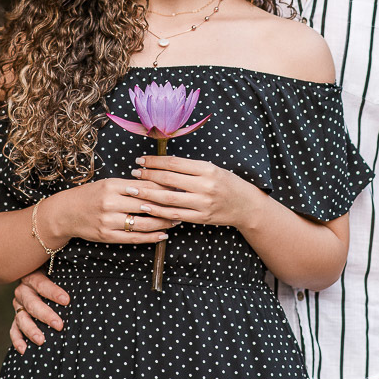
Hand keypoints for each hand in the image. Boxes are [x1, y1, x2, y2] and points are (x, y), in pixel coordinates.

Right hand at [10, 270, 67, 353]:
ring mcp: (18, 306)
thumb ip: (67, 273)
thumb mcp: (58, 270)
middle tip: (59, 325)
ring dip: (31, 330)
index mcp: (32, 277)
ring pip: (21, 318)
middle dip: (46, 315)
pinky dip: (18, 340)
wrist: (34, 275)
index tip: (67, 301)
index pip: (42, 284)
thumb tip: (86, 277)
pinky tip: (24, 350)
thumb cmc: (54, 275)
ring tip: (41, 340)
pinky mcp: (16, 319)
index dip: (53, 292)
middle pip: (32, 304)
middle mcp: (23, 292)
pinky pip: (14, 330)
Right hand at [46, 176, 175, 245]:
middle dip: (167, 205)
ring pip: (142, 223)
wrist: (66, 213)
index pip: (143, 186)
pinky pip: (134, 238)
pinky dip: (150, 237)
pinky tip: (163, 235)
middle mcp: (110, 203)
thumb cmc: (90, 195)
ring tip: (176, 220)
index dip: (163, 188)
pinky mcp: (107, 236)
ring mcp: (108, 221)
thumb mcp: (107, 184)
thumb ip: (129, 185)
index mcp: (112, 185)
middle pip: (146, 204)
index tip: (178, 188)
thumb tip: (158, 183)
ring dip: (162, 223)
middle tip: (183, 204)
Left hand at [130, 154, 257, 229]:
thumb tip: (161, 163)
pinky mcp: (201, 218)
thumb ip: (190, 167)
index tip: (141, 160)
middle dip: (147, 176)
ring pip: (168, 198)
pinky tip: (147, 207)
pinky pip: (175, 214)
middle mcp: (205, 185)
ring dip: (148, 194)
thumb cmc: (227, 183)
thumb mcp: (212, 169)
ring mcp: (202, 203)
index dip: (155, 161)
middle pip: (168, 179)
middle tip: (133, 173)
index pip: (174, 163)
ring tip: (133, 190)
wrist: (246, 205)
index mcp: (207, 169)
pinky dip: (159, 211)